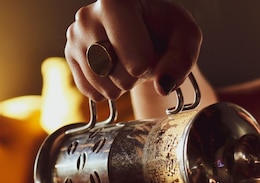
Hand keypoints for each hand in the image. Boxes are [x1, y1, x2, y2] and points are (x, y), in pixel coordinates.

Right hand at [65, 0, 201, 100]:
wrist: (143, 29)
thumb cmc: (164, 29)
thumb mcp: (185, 37)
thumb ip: (182, 60)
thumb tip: (163, 86)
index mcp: (116, 3)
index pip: (136, 62)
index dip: (150, 65)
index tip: (151, 49)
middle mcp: (88, 16)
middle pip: (119, 77)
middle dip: (135, 77)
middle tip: (139, 57)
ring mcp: (75, 37)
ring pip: (105, 88)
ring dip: (122, 86)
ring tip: (126, 64)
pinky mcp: (70, 56)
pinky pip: (92, 93)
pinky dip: (108, 90)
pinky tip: (114, 71)